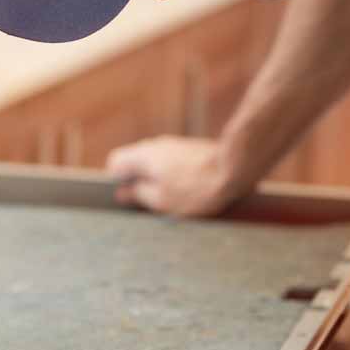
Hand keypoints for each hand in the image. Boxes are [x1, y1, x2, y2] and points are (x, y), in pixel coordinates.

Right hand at [106, 136, 243, 216]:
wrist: (234, 168)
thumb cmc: (196, 188)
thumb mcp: (161, 201)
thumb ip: (138, 195)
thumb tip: (123, 193)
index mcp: (143, 156)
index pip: (115, 161)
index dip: (115, 181)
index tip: (126, 197)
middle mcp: (156, 145)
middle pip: (135, 163)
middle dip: (138, 182)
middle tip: (150, 204)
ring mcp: (174, 145)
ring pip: (155, 164)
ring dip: (158, 181)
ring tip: (173, 201)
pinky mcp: (190, 150)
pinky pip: (172, 164)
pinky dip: (174, 177)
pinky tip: (188, 192)